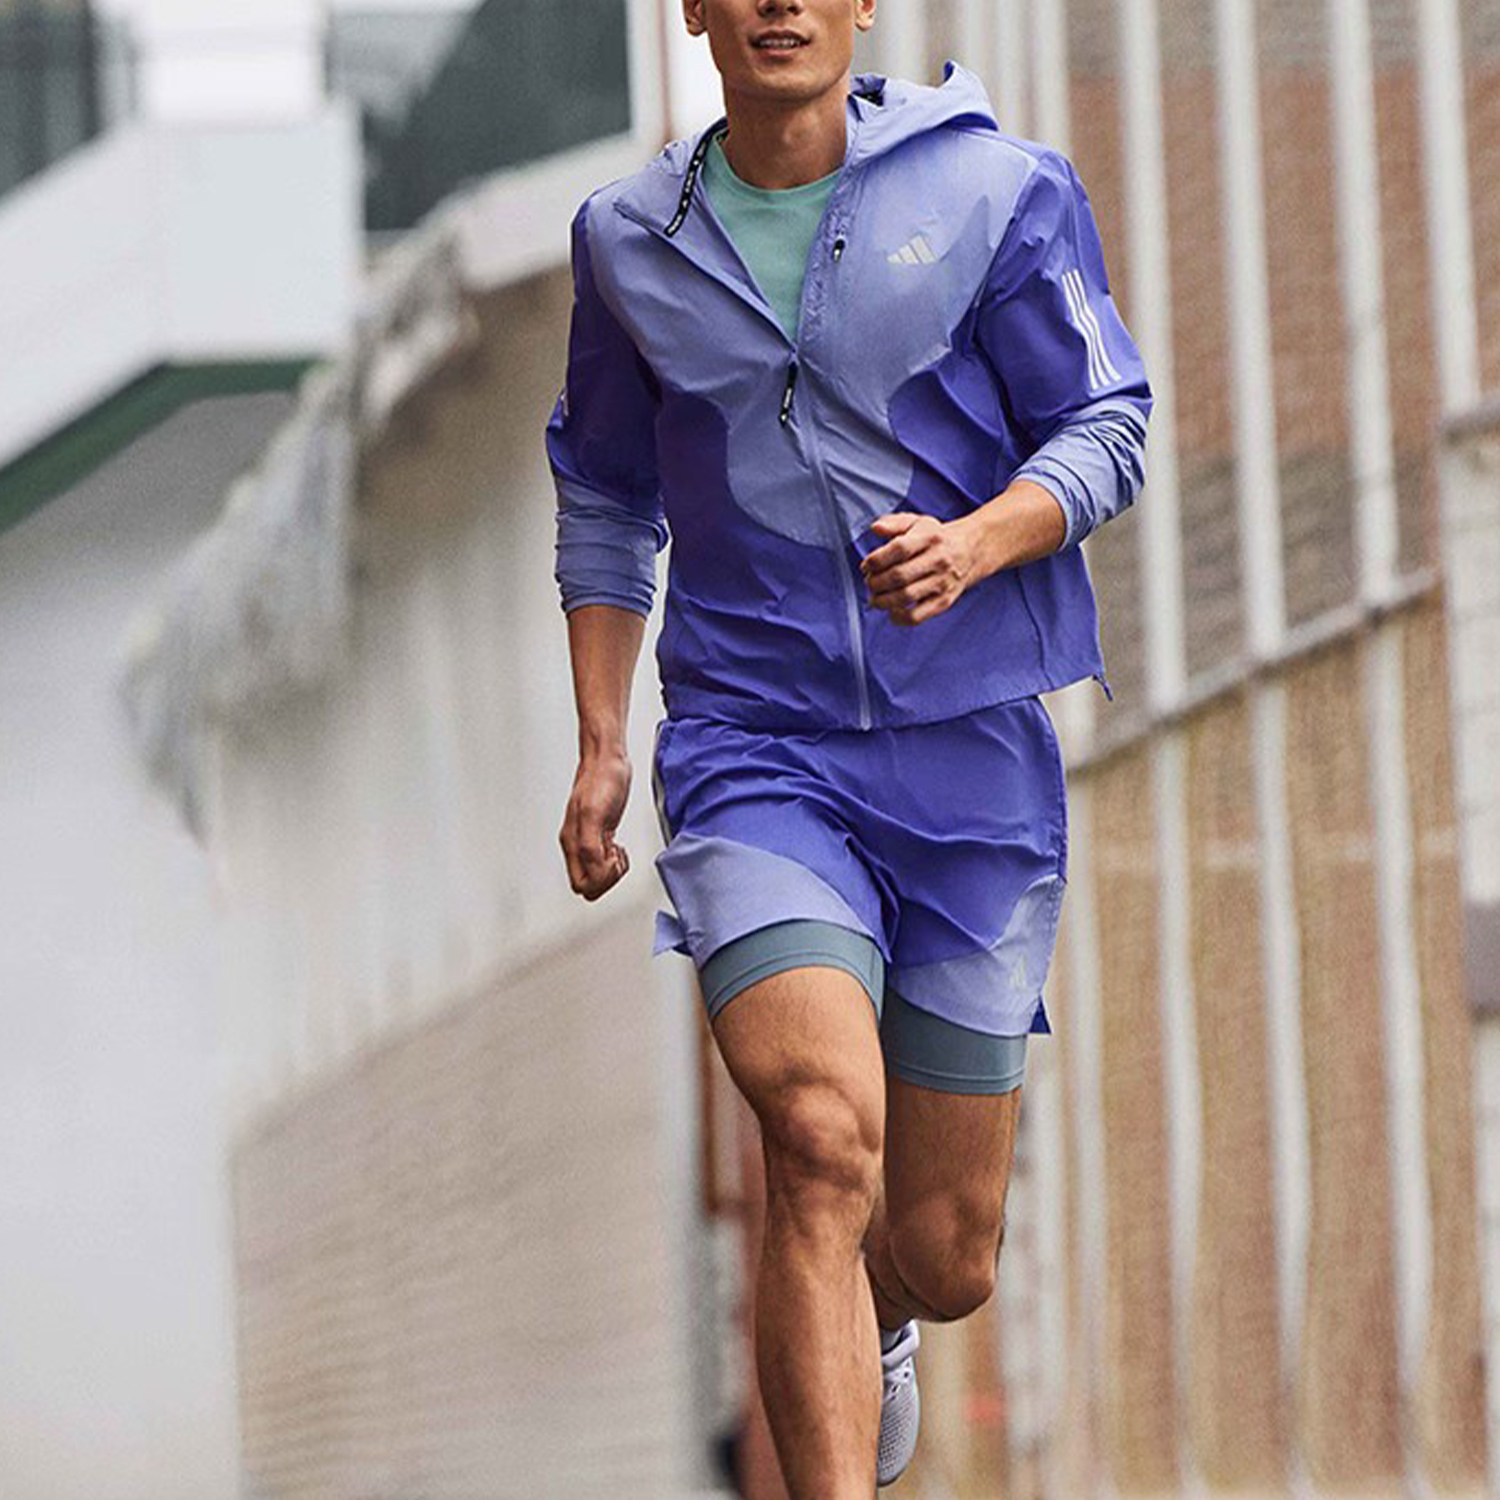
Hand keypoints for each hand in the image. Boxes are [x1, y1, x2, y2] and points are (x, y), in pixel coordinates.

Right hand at [559, 748, 631, 898]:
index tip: (612, 862)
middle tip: (617, 860)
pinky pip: (602, 860)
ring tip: (618, 853)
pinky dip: (614, 860)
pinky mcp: (598, 832)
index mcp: (572, 842)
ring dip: (611, 870)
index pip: (581, 883)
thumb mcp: (595, 813)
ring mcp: (587, 838)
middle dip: (607, 879)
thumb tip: (594, 867)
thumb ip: (591, 845)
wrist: (607, 760)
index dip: (600, 881)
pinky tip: (618, 847)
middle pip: (587, 884)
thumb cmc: (602, 780)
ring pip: (595, 874)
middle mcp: (576, 843)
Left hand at [858, 511, 987, 625]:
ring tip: (875, 598)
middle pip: (899, 575)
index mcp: (930, 537)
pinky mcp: (944, 601)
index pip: (899, 549)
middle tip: (869, 582)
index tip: (866, 566)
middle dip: (876, 582)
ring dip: (883, 601)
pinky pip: (917, 616)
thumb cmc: (936, 538)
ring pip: (906, 596)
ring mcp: (942, 582)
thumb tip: (875, 529)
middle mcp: (939, 560)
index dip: (877, 560)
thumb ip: (893, 523)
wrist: (970, 551)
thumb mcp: (917, 522)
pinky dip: (899, 617)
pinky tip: (891, 611)